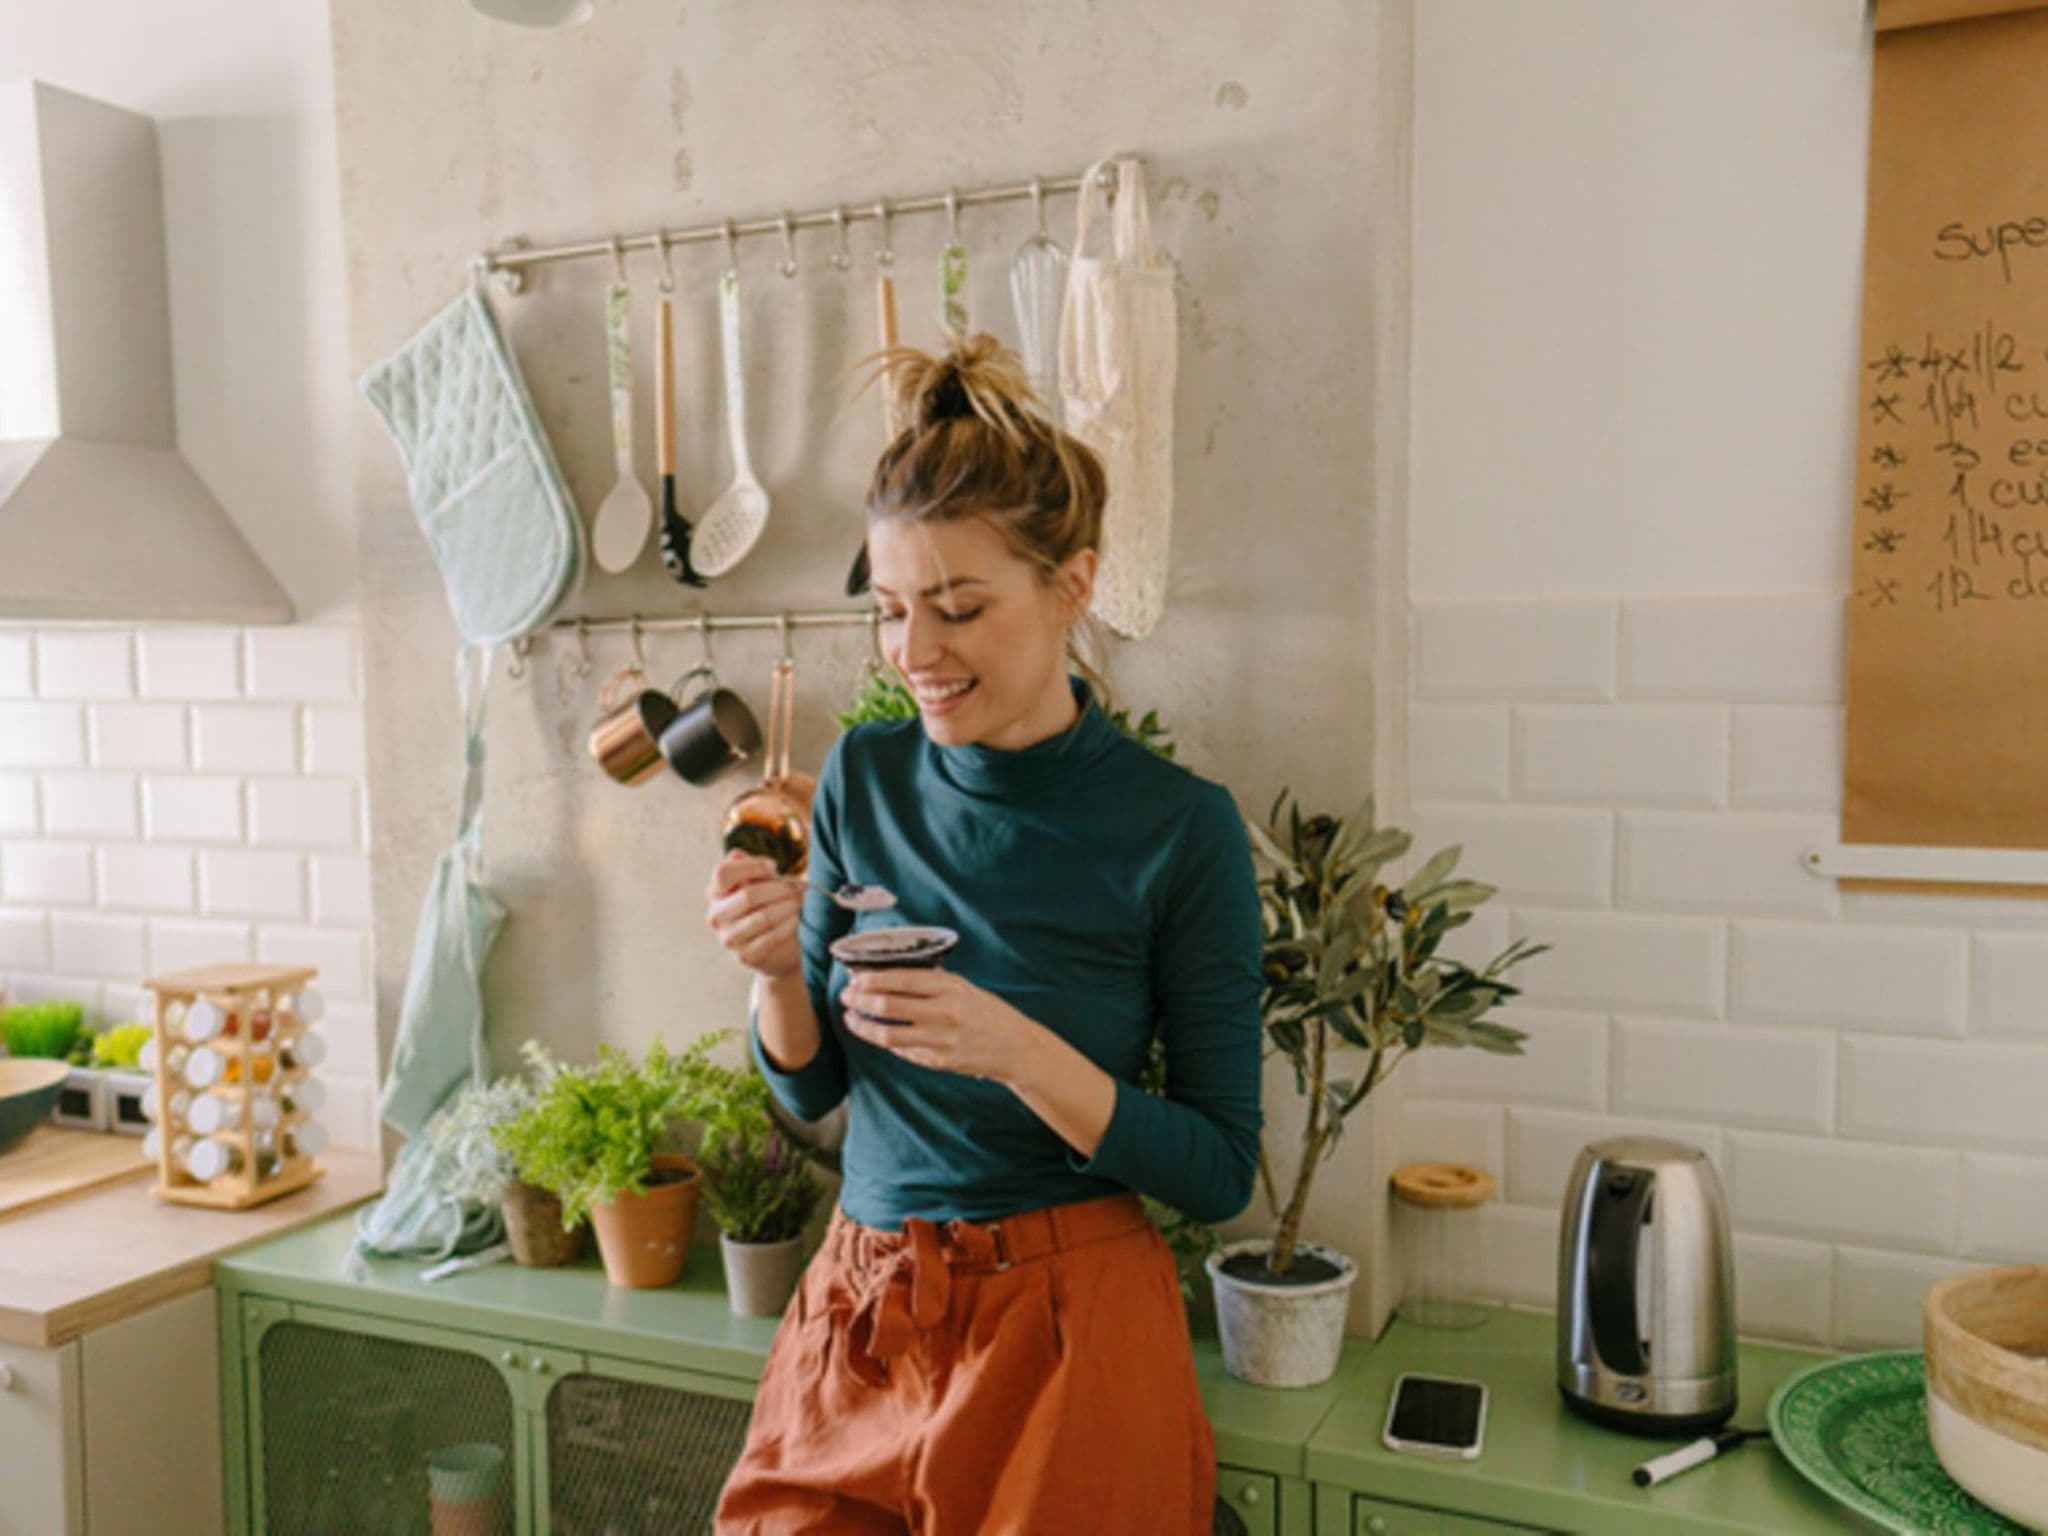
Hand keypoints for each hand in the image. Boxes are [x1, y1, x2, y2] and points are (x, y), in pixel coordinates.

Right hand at [705, 851, 800, 978]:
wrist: (777, 948)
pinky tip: (796, 919)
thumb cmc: (767, 906)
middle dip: (781, 888)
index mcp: (715, 893)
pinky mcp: (745, 956)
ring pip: (763, 916)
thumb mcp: (758, 882)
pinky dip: (788, 925)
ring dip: (788, 906)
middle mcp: (716, 916)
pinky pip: (771, 937)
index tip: (773, 867)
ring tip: (800, 901)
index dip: (752, 866)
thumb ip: (751, 867)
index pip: (723, 873)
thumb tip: (748, 858)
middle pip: (749, 894)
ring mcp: (729, 938)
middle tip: (799, 887)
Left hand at [840, 968, 1042, 1085]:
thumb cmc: (989, 1013)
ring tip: (851, 1018)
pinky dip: (885, 1041)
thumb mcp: (964, 988)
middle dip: (860, 1000)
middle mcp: (944, 1012)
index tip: (855, 977)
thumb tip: (892, 976)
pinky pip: (903, 1051)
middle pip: (888, 1006)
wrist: (1016, 1048)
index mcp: (950, 988)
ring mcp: (941, 1039)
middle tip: (847, 996)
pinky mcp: (939, 1061)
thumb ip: (933, 983)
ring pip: (888, 1034)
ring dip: (864, 1026)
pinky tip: (876, 1034)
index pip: (901, 979)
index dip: (873, 979)